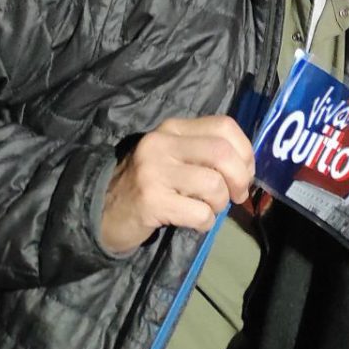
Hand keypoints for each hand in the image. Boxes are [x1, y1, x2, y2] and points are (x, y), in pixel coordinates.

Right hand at [100, 116, 254, 253]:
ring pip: (213, 184)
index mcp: (172, 128)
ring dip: (220, 203)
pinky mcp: (150, 201)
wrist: (101, 211)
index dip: (245, 151)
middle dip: (240, 179)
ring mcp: (154, 171)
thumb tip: (246, 166)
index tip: (245, 172)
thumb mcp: (173, 157)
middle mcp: (162, 143)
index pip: (224, 126)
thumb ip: (204, 153)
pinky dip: (206, 222)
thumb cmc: (148, 184)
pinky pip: (199, 212)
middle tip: (236, 196)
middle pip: (222, 153)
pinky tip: (195, 222)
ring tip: (208, 209)